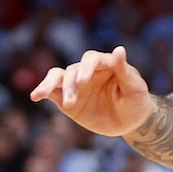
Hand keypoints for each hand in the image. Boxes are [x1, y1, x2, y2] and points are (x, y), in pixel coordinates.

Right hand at [30, 46, 154, 137]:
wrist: (129, 122)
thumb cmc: (136, 101)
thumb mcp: (134, 88)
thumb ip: (124, 70)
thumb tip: (119, 49)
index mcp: (106, 64)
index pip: (92, 59)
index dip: (86, 67)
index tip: (84, 81)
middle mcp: (88, 71)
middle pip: (73, 69)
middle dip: (70, 83)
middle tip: (72, 100)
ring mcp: (76, 84)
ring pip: (58, 77)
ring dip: (51, 85)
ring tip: (42, 94)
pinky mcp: (66, 99)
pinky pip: (51, 91)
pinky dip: (42, 90)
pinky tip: (36, 95)